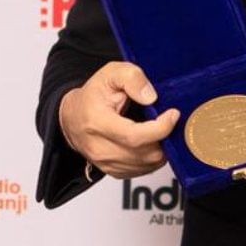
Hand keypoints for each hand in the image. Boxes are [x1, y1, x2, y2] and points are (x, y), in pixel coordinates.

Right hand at [59, 61, 179, 179]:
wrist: (72, 117)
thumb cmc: (92, 96)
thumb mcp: (110, 74)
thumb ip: (132, 78)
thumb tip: (151, 97)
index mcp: (97, 122)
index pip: (134, 136)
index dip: (161, 128)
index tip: (173, 114)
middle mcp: (99, 147)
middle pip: (145, 153)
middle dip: (165, 137)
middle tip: (168, 120)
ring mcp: (106, 163)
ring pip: (148, 164)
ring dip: (161, 147)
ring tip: (159, 129)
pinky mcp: (113, 171)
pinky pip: (144, 170)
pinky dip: (153, 156)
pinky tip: (151, 141)